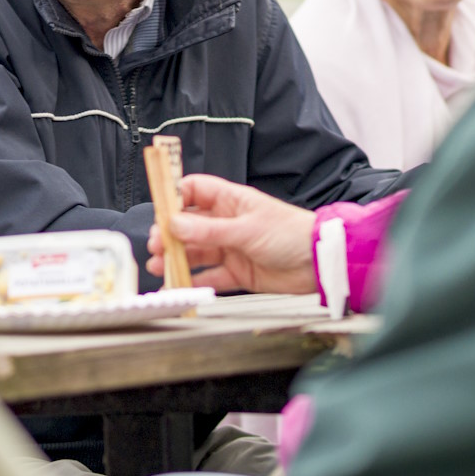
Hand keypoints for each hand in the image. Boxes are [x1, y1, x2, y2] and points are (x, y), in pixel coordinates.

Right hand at [146, 174, 317, 293]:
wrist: (319, 262)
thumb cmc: (290, 233)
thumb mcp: (246, 229)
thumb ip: (209, 230)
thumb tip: (174, 224)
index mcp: (230, 201)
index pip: (195, 190)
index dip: (175, 196)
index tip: (157, 208)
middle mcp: (227, 223)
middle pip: (189, 224)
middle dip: (169, 233)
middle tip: (156, 245)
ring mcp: (231, 247)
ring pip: (196, 251)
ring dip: (177, 257)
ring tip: (159, 265)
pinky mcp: (238, 272)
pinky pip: (210, 276)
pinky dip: (194, 280)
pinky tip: (178, 284)